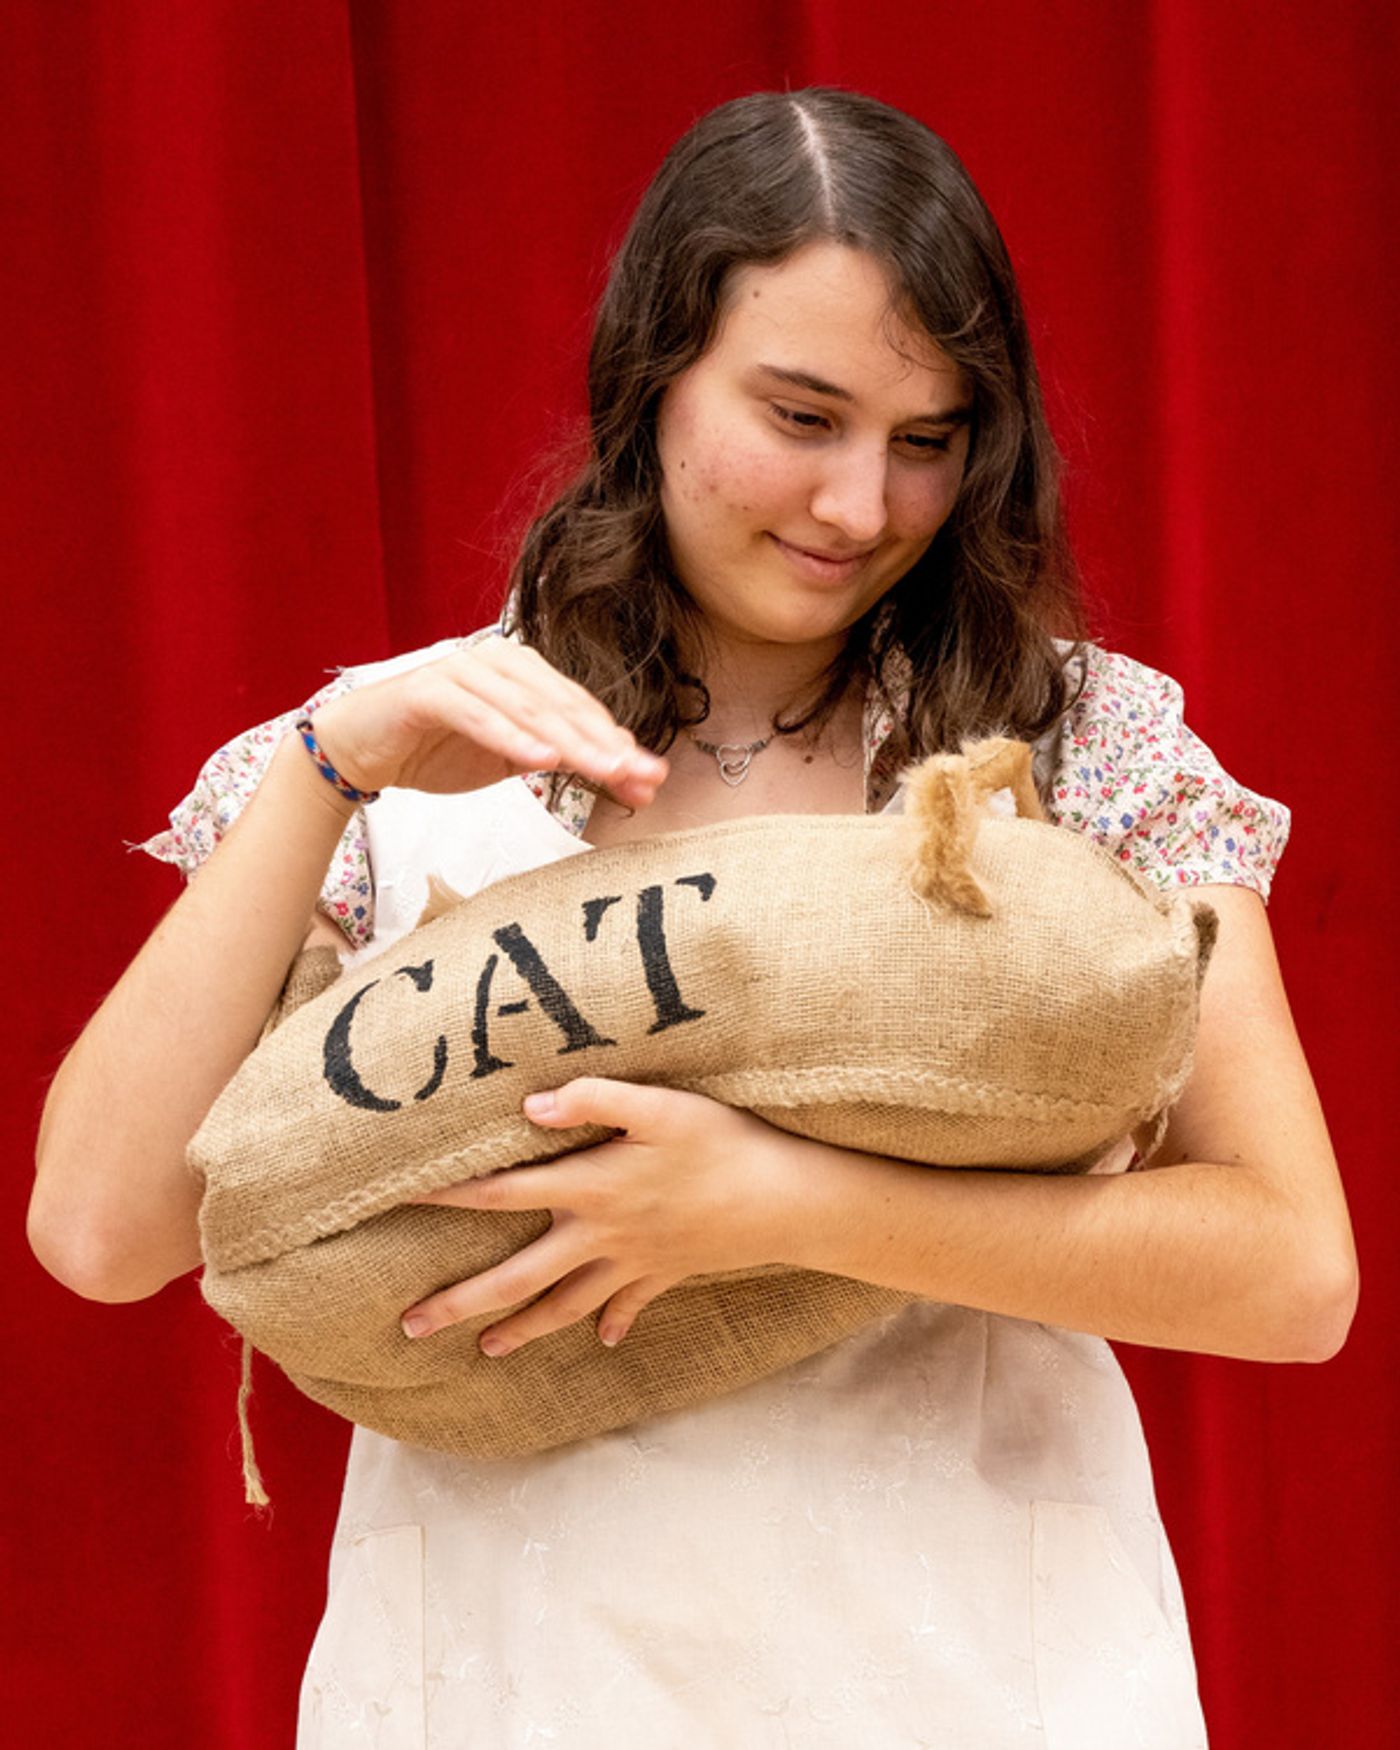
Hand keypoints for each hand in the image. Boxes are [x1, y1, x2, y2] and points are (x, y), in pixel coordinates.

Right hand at [309, 638, 667, 807]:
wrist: (363, 748)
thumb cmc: (438, 747)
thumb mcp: (512, 758)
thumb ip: (563, 759)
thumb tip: (629, 774)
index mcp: (524, 671)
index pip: (581, 710)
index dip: (618, 744)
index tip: (651, 780)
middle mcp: (498, 661)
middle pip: (562, 707)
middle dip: (604, 745)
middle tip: (637, 776)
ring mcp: (463, 671)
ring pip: (527, 709)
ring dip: (568, 742)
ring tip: (603, 769)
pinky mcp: (429, 691)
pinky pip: (478, 715)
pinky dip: (510, 736)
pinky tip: (539, 759)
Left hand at [399, 1078, 802, 1353]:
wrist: (784, 1201)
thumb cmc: (720, 1143)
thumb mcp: (657, 1105)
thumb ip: (591, 1099)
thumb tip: (528, 1106)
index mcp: (589, 1188)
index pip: (501, 1193)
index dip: (447, 1193)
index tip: (397, 1197)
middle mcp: (600, 1235)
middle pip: (515, 1277)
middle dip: (460, 1303)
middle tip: (409, 1327)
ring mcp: (632, 1262)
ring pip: (564, 1305)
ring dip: (522, 1329)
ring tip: (486, 1351)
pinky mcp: (666, 1272)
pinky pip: (629, 1305)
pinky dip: (613, 1323)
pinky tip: (606, 1340)